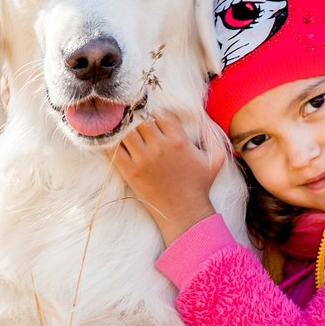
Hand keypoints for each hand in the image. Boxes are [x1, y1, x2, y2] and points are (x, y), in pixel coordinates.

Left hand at [110, 111, 226, 244]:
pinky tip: (110, 140)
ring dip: (123, 128)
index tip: (155, 118)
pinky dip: (109, 141)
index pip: (161, 113)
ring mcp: (143, 159)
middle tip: (137, 122)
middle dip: (139, 118)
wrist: (185, 212)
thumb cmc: (200, 186)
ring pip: (125, 130)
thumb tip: (206, 121)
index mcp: (179, 140)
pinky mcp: (130, 171)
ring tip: (123, 129)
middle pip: (141, 119)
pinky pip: (113, 149)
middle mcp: (160, 146)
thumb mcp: (215, 160)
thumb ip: (214, 138)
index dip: (157, 113)